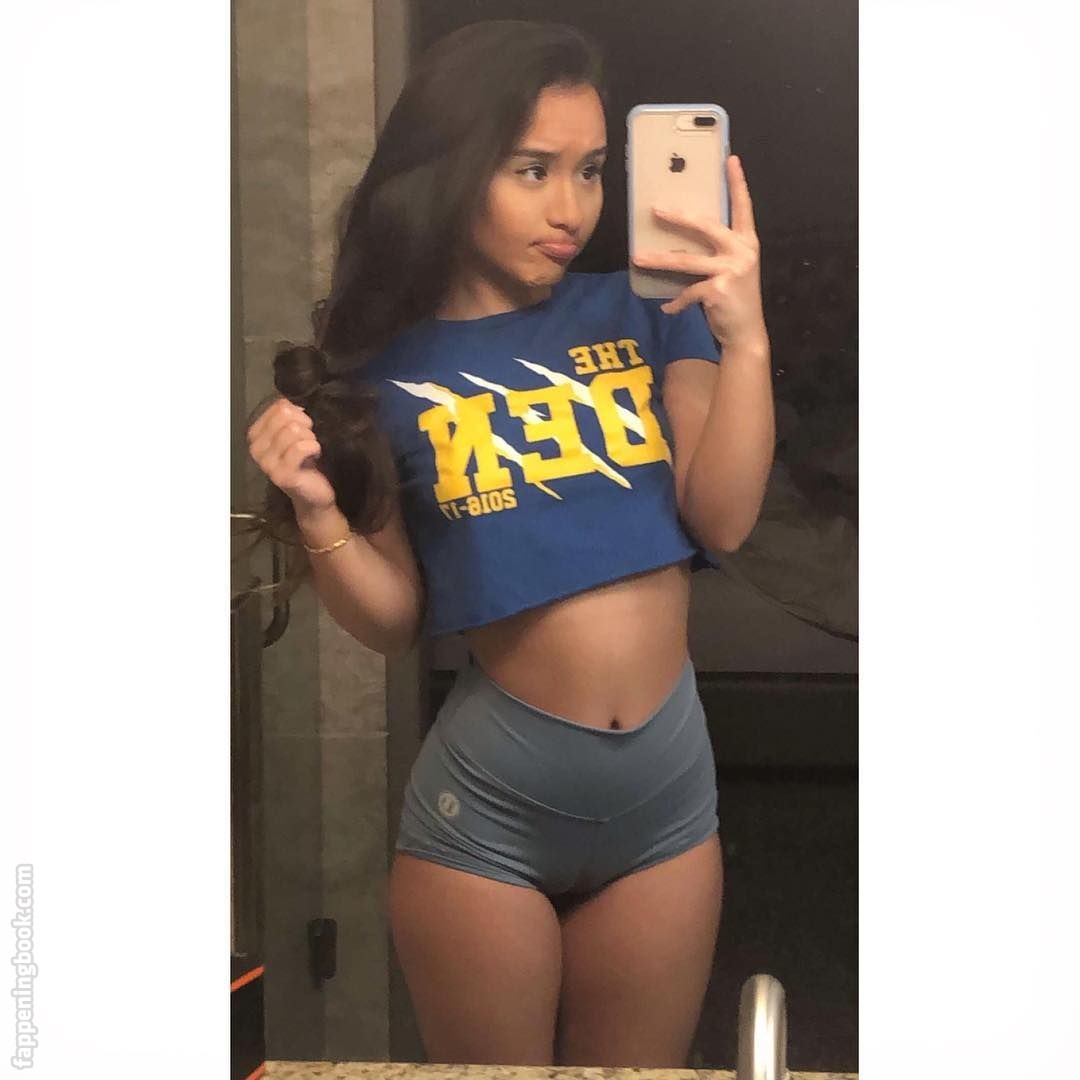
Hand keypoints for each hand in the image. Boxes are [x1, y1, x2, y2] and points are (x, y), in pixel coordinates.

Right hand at [246, 397, 337, 516]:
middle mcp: (256, 448)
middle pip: (285, 416)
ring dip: (309, 438)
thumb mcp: (293, 434)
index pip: (278, 406)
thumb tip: (290, 403)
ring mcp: (267, 463)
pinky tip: (315, 456)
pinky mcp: (282, 475)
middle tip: (308, 441)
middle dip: (304, 425)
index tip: (303, 429)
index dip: (298, 413)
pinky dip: (313, 448)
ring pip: (292, 430)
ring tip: (311, 450)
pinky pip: (300, 447)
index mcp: (256, 435)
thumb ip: (288, 416)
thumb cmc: (304, 462)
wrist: (313, 493)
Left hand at [632, 154, 767, 351]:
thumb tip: (681, 239)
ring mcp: (731, 271)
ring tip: (637, 258)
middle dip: (678, 217)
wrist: (746, 333)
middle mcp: (742, 252)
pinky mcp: (717, 291)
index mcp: (747, 242)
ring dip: (659, 260)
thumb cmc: (734, 298)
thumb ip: (716, 251)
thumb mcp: (731, 269)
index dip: (737, 183)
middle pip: (706, 226)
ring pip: (686, 261)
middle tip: (655, 209)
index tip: (729, 159)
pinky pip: (688, 292)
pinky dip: (676, 302)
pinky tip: (668, 308)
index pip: (743, 206)